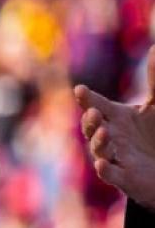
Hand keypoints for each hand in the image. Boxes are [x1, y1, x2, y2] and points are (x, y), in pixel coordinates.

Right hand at [76, 84, 154, 206]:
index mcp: (116, 117)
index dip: (87, 99)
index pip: (97, 105)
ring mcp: (115, 157)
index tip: (81, 90)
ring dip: (98, 142)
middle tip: (94, 112)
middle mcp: (110, 136)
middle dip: (90, 121)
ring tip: (104, 133)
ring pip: (99, 149)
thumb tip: (153, 49)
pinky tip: (102, 164)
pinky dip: (105, 169)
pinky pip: (110, 174)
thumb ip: (154, 81)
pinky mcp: (124, 178)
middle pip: (92, 127)